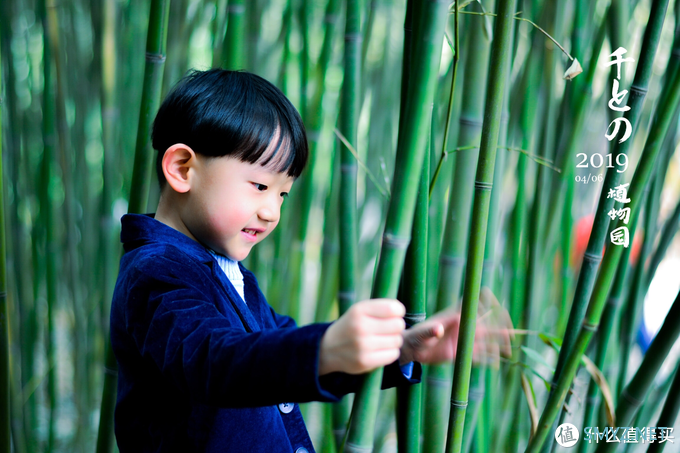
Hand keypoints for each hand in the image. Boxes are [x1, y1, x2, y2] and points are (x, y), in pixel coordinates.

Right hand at [318, 299, 405, 374]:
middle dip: (396, 327)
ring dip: (393, 340)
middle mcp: (360, 327)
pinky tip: (380, 350)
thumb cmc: (352, 326)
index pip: (393, 309)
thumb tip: (402, 314)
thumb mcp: (360, 310)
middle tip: (387, 329)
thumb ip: (381, 308)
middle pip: (398, 325)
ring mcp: (362, 345)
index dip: (398, 312)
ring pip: (397, 340)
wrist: (329, 348)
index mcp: (359, 310)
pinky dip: (390, 352)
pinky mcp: (365, 361)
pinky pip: (393, 355)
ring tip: (382, 340)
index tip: (392, 315)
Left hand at [398, 288, 512, 366]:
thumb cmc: (416, 336)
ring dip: (497, 345)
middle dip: (500, 327)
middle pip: (486, 324)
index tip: (499, 308)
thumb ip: (431, 331)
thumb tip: (439, 329)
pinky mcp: (461, 353)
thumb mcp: (423, 333)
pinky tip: (496, 364)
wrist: (413, 349)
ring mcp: (463, 340)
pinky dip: (487, 359)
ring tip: (509, 351)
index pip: (475, 305)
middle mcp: (462, 327)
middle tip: (512, 334)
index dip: (488, 303)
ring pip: (485, 341)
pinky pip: (478, 356)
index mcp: (455, 317)